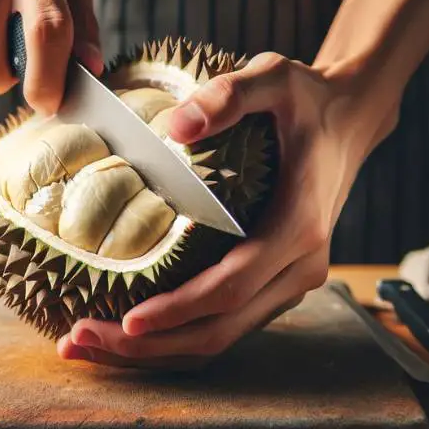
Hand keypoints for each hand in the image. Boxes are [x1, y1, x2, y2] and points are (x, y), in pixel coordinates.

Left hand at [55, 52, 399, 368]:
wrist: (349, 120)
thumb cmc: (307, 100)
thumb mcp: (273, 78)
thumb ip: (228, 95)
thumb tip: (176, 127)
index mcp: (298, 225)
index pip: (231, 287)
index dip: (179, 310)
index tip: (127, 321)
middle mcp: (300, 266)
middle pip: (220, 329)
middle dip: (150, 345)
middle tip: (80, 340)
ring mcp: (290, 281)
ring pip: (221, 337)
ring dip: (157, 350)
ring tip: (89, 343)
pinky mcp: (275, 284)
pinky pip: (225, 325)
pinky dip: (175, 336)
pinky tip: (126, 332)